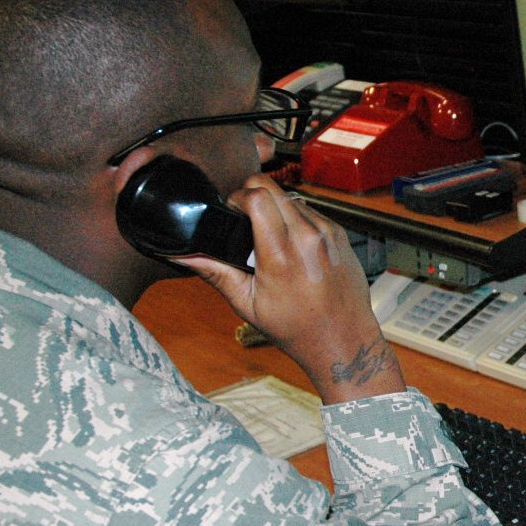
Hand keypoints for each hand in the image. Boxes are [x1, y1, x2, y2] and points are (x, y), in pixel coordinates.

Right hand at [179, 175, 404, 403]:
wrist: (342, 339)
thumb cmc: (297, 328)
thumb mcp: (248, 304)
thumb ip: (215, 272)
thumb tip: (182, 254)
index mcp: (280, 253)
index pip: (257, 196)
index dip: (238, 196)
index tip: (233, 210)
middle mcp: (306, 237)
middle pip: (272, 187)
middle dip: (253, 194)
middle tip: (246, 218)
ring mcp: (327, 232)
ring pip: (291, 197)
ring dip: (276, 208)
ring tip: (270, 236)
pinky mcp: (340, 233)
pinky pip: (311, 211)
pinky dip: (297, 220)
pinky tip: (293, 244)